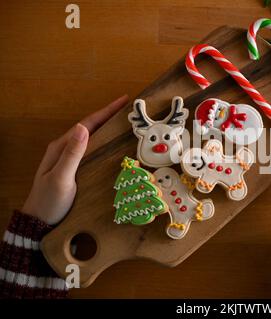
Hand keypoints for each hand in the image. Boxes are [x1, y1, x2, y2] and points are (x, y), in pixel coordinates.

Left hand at [22, 95, 128, 224]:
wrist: (38, 222)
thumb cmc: (49, 201)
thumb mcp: (61, 178)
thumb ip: (72, 154)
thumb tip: (82, 127)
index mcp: (61, 147)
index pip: (87, 124)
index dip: (106, 111)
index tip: (124, 101)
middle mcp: (65, 149)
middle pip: (90, 127)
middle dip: (109, 116)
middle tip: (129, 110)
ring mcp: (69, 158)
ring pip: (92, 137)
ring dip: (107, 128)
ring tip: (124, 123)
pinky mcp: (74, 168)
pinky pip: (92, 149)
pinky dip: (104, 142)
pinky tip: (112, 145)